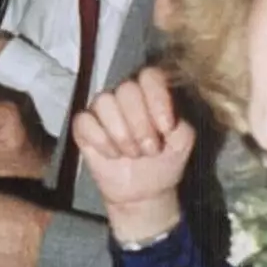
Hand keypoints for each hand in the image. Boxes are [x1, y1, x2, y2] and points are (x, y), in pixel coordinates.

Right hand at [74, 66, 191, 242]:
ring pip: (104, 102)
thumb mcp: (183, 141)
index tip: (165, 128)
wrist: (144, 190)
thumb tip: (164, 119)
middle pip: (126, 89)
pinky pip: (84, 121)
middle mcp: (126, 96)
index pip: (150, 76)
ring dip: (120, 133)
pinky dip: (100, 140)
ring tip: (131, 153)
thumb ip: (180, 121)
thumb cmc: (165, 160)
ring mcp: (103, 110)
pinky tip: (112, 154)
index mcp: (152, 92)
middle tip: (148, 149)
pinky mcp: (84, 128)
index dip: (157, 99)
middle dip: (139, 123)